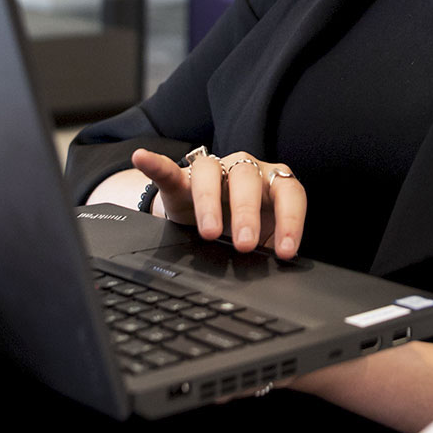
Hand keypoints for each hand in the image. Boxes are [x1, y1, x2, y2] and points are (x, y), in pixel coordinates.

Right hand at [129, 148, 305, 258]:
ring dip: (210, 202)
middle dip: (247, 214)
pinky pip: (168, 167)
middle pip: (248, 180)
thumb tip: (277, 274)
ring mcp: (213, 170)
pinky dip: (154, 163)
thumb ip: (270, 247)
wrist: (211, 216)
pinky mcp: (181, 177)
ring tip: (209, 232)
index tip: (285, 251)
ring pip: (211, 172)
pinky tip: (142, 158)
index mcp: (272, 183)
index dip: (290, 221)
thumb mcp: (262, 238)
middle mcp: (245, 169)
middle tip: (245, 246)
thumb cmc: (243, 226)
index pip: (289, 194)